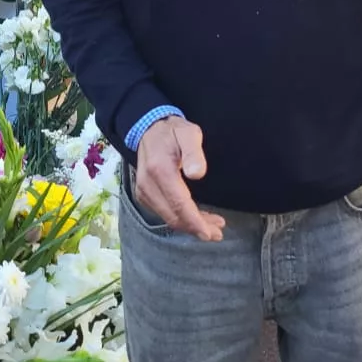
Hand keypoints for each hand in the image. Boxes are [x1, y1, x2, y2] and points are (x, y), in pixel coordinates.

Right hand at [135, 117, 224, 241]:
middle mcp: (147, 184)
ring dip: (190, 225)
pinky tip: (196, 218)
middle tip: (218, 233)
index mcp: (160, 170)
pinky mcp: (143, 194)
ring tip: (212, 226)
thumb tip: (197, 174)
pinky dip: (180, 219)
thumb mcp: (188, 133)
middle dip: (196, 228)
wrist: (148, 128)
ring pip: (169, 218)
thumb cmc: (173, 131)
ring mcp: (143, 191)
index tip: (211, 233)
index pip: (179, 204)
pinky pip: (163, 213)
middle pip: (174, 216)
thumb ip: (193, 152)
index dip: (195, 222)